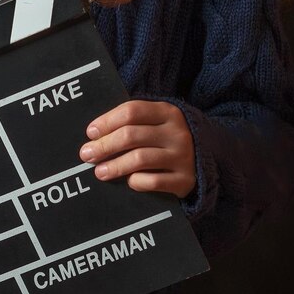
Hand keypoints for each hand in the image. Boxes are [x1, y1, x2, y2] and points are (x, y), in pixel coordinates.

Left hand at [79, 99, 196, 195]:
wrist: (206, 159)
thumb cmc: (168, 139)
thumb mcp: (157, 122)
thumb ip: (132, 122)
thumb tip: (95, 134)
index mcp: (168, 112)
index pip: (131, 111)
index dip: (107, 121)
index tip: (90, 133)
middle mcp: (177, 132)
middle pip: (131, 135)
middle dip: (104, 145)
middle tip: (87, 154)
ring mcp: (183, 156)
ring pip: (140, 159)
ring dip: (115, 166)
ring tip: (100, 172)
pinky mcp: (185, 180)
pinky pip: (153, 182)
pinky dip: (136, 182)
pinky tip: (128, 181)